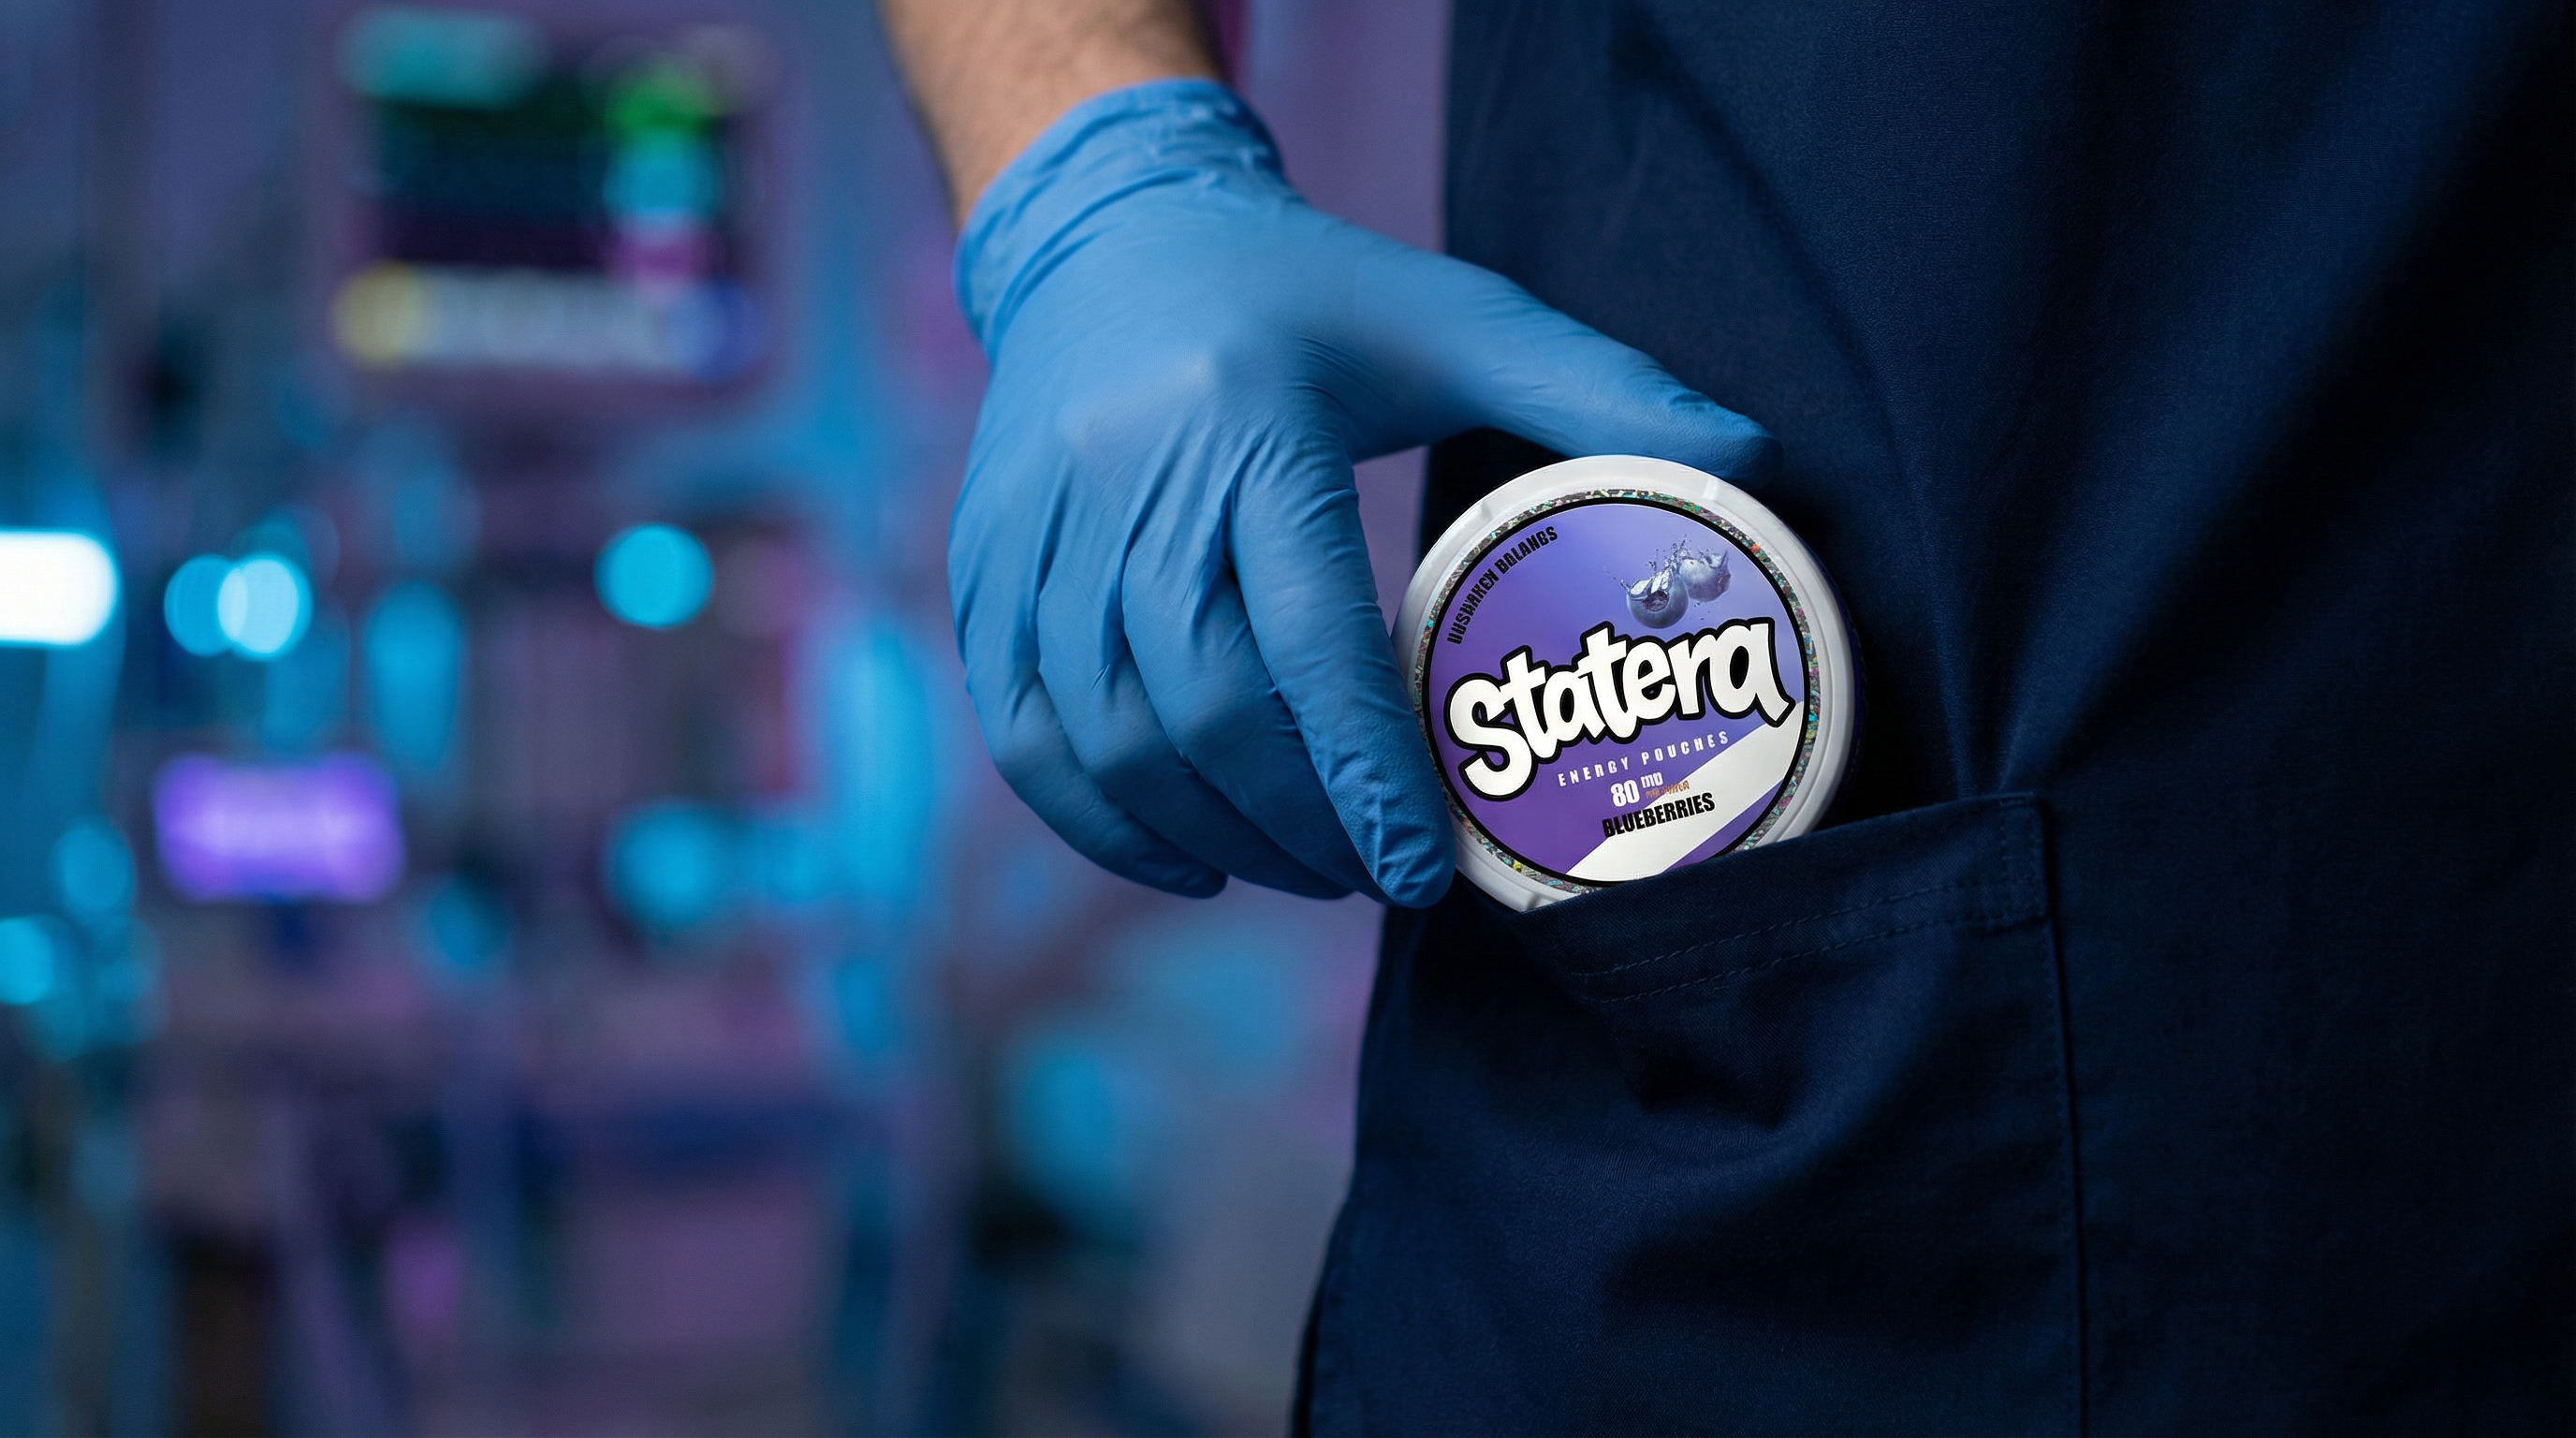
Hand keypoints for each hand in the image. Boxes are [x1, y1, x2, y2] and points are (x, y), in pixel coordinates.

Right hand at [951, 80, 1776, 905]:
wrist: (1109, 240)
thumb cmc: (1300, 293)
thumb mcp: (1452, 315)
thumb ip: (1600, 390)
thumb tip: (1760, 469)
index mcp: (1246, 421)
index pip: (1301, 634)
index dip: (1360, 772)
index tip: (1420, 869)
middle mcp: (1123, 480)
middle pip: (1198, 709)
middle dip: (1297, 823)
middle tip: (1377, 877)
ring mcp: (1035, 531)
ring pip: (1108, 738)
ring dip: (1213, 834)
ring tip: (1304, 867)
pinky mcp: (984, 570)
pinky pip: (1026, 734)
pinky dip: (1102, 822)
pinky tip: (1190, 860)